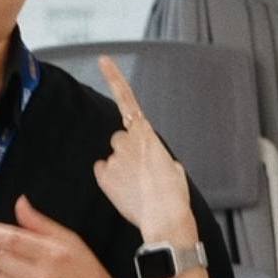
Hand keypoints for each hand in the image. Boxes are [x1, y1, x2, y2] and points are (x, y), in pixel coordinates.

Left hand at [93, 56, 193, 239]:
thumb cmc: (174, 195)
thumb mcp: (174, 169)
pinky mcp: (104, 175)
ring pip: (113, 158)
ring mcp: (114, 157)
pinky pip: (103, 172)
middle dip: (127, 151)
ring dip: (121, 168)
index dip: (114, 78)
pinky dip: (111, 181)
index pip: (127, 100)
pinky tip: (125, 192)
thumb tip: (156, 163)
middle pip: (120, 139)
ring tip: (137, 187)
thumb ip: (160, 157)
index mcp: (148, 135)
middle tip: (141, 173)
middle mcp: (128, 141)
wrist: (165, 217)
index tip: (103, 60)